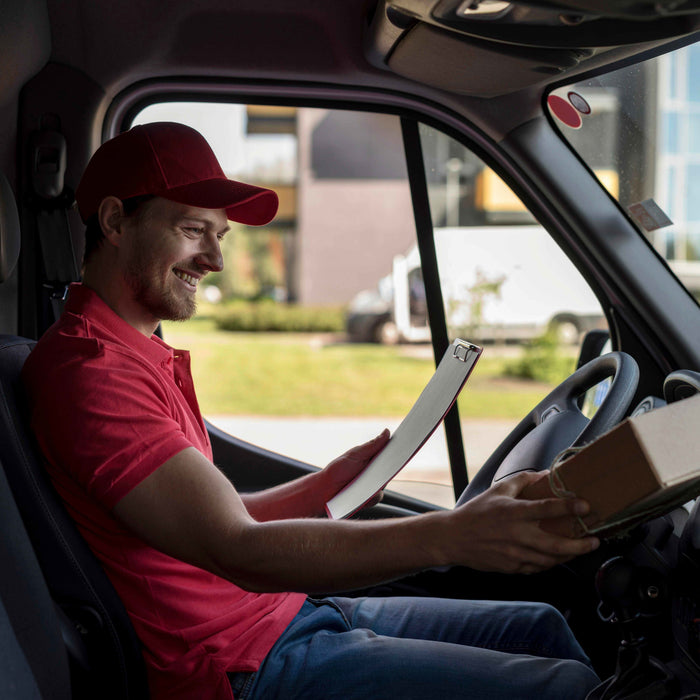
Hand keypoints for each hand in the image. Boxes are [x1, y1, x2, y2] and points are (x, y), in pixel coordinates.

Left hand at [319, 429, 390, 508]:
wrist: (324, 490)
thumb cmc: (337, 469)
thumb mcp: (355, 454)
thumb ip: (372, 445)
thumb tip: (387, 432)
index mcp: (371, 460)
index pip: (388, 454)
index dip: (397, 450)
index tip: (406, 443)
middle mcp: (374, 473)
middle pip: (390, 469)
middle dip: (394, 464)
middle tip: (394, 458)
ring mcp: (372, 487)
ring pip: (385, 483)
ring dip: (381, 480)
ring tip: (373, 476)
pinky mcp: (369, 499)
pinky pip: (378, 496)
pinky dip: (373, 494)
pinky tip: (365, 491)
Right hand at [450, 471, 598, 574]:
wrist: (455, 538)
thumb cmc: (477, 512)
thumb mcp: (498, 489)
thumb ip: (523, 480)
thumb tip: (546, 474)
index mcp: (514, 513)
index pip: (547, 509)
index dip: (569, 507)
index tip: (585, 506)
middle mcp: (517, 535)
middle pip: (556, 544)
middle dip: (580, 545)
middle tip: (594, 540)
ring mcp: (516, 554)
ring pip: (551, 560)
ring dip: (569, 555)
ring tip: (581, 548)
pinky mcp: (513, 567)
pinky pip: (538, 567)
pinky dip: (551, 562)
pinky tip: (558, 556)